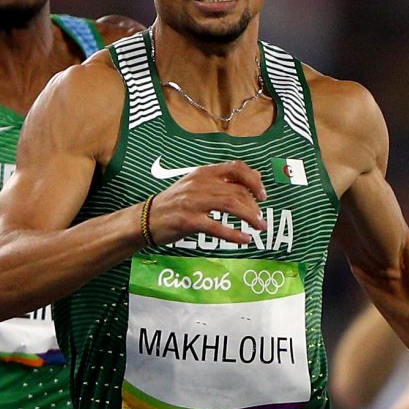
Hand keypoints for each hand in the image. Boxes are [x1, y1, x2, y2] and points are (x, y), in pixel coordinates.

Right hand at [145, 160, 265, 245]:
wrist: (145, 218)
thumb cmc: (174, 203)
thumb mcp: (195, 185)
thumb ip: (220, 182)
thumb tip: (253, 179)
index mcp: (203, 173)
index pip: (235, 168)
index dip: (254, 180)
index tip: (263, 195)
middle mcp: (199, 184)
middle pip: (237, 190)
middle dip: (254, 206)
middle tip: (261, 219)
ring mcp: (193, 202)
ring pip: (230, 205)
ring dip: (250, 217)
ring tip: (260, 227)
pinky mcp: (188, 221)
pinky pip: (217, 227)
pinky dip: (234, 234)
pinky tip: (245, 240)